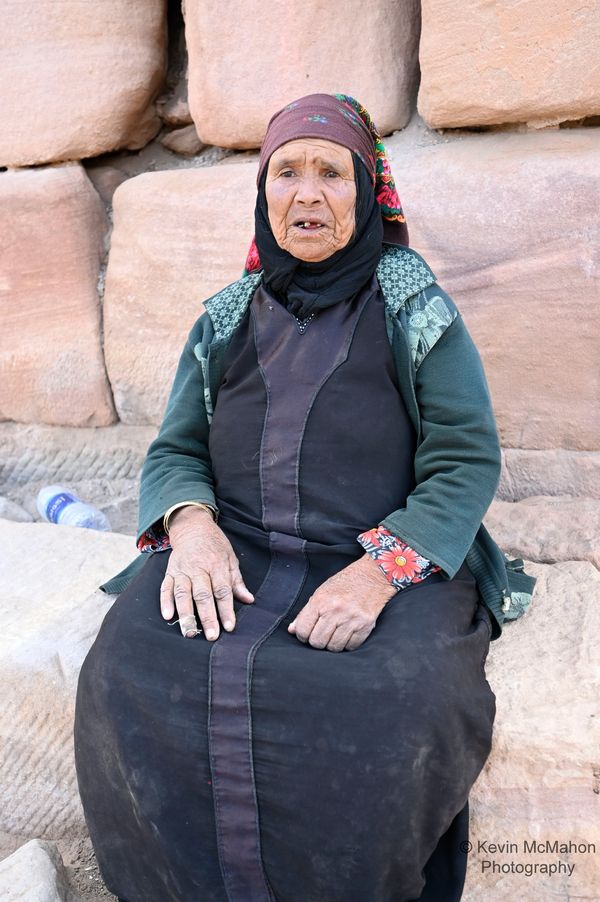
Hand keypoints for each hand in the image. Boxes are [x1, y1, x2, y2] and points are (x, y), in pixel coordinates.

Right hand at [160, 506, 253, 638]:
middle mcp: (199, 568)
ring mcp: (182, 570)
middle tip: (211, 636)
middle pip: (203, 595)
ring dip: (186, 614)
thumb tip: (249, 600)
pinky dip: (165, 601)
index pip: (222, 591)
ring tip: (189, 632)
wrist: (193, 527)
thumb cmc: (215, 545)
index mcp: (217, 565)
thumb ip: (237, 581)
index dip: (226, 610)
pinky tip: (167, 616)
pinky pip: (166, 587)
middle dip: (207, 616)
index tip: (229, 627)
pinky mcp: (170, 571)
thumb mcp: (231, 559)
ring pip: (183, 594)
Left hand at [288, 554, 396, 651]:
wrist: (373, 576)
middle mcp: (335, 610)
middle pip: (317, 642)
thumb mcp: (321, 592)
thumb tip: (292, 630)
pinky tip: (347, 635)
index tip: (307, 634)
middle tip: (322, 635)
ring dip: (332, 644)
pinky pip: (351, 646)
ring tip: (335, 634)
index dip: (302, 636)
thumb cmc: (345, 583)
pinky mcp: (365, 625)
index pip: (303, 630)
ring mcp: (351, 619)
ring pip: (334, 647)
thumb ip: (305, 612)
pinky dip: (347, 644)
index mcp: (321, 601)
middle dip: (317, 641)